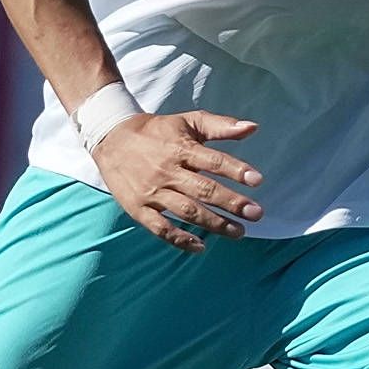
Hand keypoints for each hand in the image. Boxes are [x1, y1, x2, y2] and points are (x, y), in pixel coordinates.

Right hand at [92, 110, 263, 251]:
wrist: (111, 138)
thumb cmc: (157, 131)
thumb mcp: (188, 122)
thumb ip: (220, 126)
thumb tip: (253, 127)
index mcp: (180, 148)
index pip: (213, 161)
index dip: (236, 170)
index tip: (257, 180)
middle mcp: (167, 171)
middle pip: (203, 190)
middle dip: (232, 203)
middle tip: (256, 213)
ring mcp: (152, 192)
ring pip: (187, 211)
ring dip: (214, 224)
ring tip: (239, 232)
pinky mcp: (138, 208)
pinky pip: (160, 228)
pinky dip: (180, 239)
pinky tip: (200, 246)